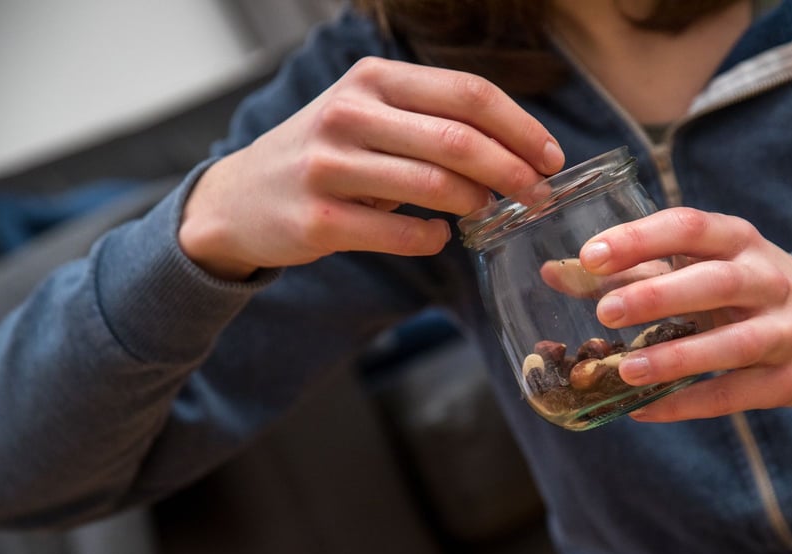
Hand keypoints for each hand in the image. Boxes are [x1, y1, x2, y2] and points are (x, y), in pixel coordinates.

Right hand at [180, 57, 564, 279]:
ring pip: (436, 185)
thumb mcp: (369, 115)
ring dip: (478, 204)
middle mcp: (350, 112)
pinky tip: (438, 236)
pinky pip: (403, 233)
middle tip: (538, 196)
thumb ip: (431, 121)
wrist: (242, 199)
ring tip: (489, 213)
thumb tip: (517, 149)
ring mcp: (330, 165)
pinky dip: (434, 238)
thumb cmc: (326, 156)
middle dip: (513, 171)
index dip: (520, 127)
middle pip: (460, 139)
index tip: (549, 157)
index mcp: (373, 78)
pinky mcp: (320, 218)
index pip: (468, 93)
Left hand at [577, 207, 791, 420]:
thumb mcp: (705, 266)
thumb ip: (635, 268)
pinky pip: (734, 394)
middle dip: (659, 295)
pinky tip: (644, 410)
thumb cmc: (748, 289)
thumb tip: (557, 272)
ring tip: (626, 368)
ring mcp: (782, 331)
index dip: (640, 238)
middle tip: (607, 310)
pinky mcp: (785, 380)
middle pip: (714, 282)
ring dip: (676, 357)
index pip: (690, 227)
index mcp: (739, 241)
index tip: (591, 254)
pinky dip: (688, 404)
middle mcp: (766, 280)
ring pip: (731, 343)